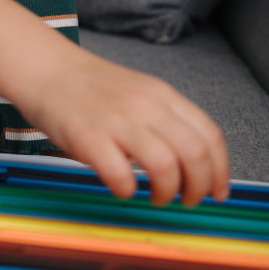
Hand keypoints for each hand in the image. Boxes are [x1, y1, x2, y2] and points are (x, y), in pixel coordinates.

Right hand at [16, 47, 229, 205]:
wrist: (47, 69)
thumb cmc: (91, 88)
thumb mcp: (139, 93)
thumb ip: (165, 121)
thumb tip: (195, 166)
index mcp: (162, 95)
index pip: (210, 135)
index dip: (221, 170)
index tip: (218, 191)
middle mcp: (145, 105)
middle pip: (195, 154)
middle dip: (199, 188)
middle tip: (188, 200)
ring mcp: (117, 120)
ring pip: (165, 166)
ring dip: (167, 192)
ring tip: (157, 197)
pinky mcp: (88, 137)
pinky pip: (121, 176)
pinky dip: (128, 191)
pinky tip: (123, 188)